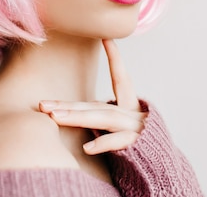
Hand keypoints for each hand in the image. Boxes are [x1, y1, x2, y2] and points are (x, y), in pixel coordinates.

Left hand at [38, 39, 146, 154]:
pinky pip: (119, 142)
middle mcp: (134, 113)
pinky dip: (103, 143)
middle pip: (96, 106)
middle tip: (42, 105)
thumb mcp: (122, 127)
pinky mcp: (138, 144)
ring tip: (55, 117)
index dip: (115, 57)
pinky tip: (87, 148)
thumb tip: (71, 111)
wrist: (164, 168)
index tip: (106, 38)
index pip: (121, 78)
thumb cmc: (137, 144)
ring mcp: (137, 128)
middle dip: (68, 106)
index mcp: (131, 106)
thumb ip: (102, 117)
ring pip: (105, 118)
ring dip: (78, 117)